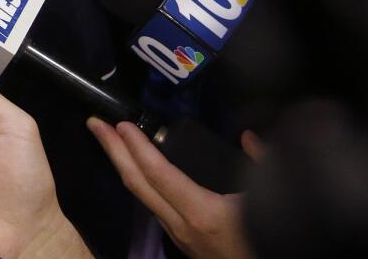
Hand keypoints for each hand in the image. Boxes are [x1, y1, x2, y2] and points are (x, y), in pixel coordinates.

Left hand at [87, 118, 261, 258]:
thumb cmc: (271, 244)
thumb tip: (249, 136)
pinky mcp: (182, 242)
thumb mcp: (272, 201)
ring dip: (123, 165)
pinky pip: (154, 207)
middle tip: (94, 123)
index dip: (136, 146)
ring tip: (110, 140)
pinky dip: (141, 182)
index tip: (120, 123)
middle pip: (137, 184)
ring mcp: (178, 236)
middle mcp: (182, 226)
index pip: (158, 173)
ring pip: (142, 197)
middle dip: (112, 150)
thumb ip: (264, 164)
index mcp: (203, 213)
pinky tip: (137, 169)